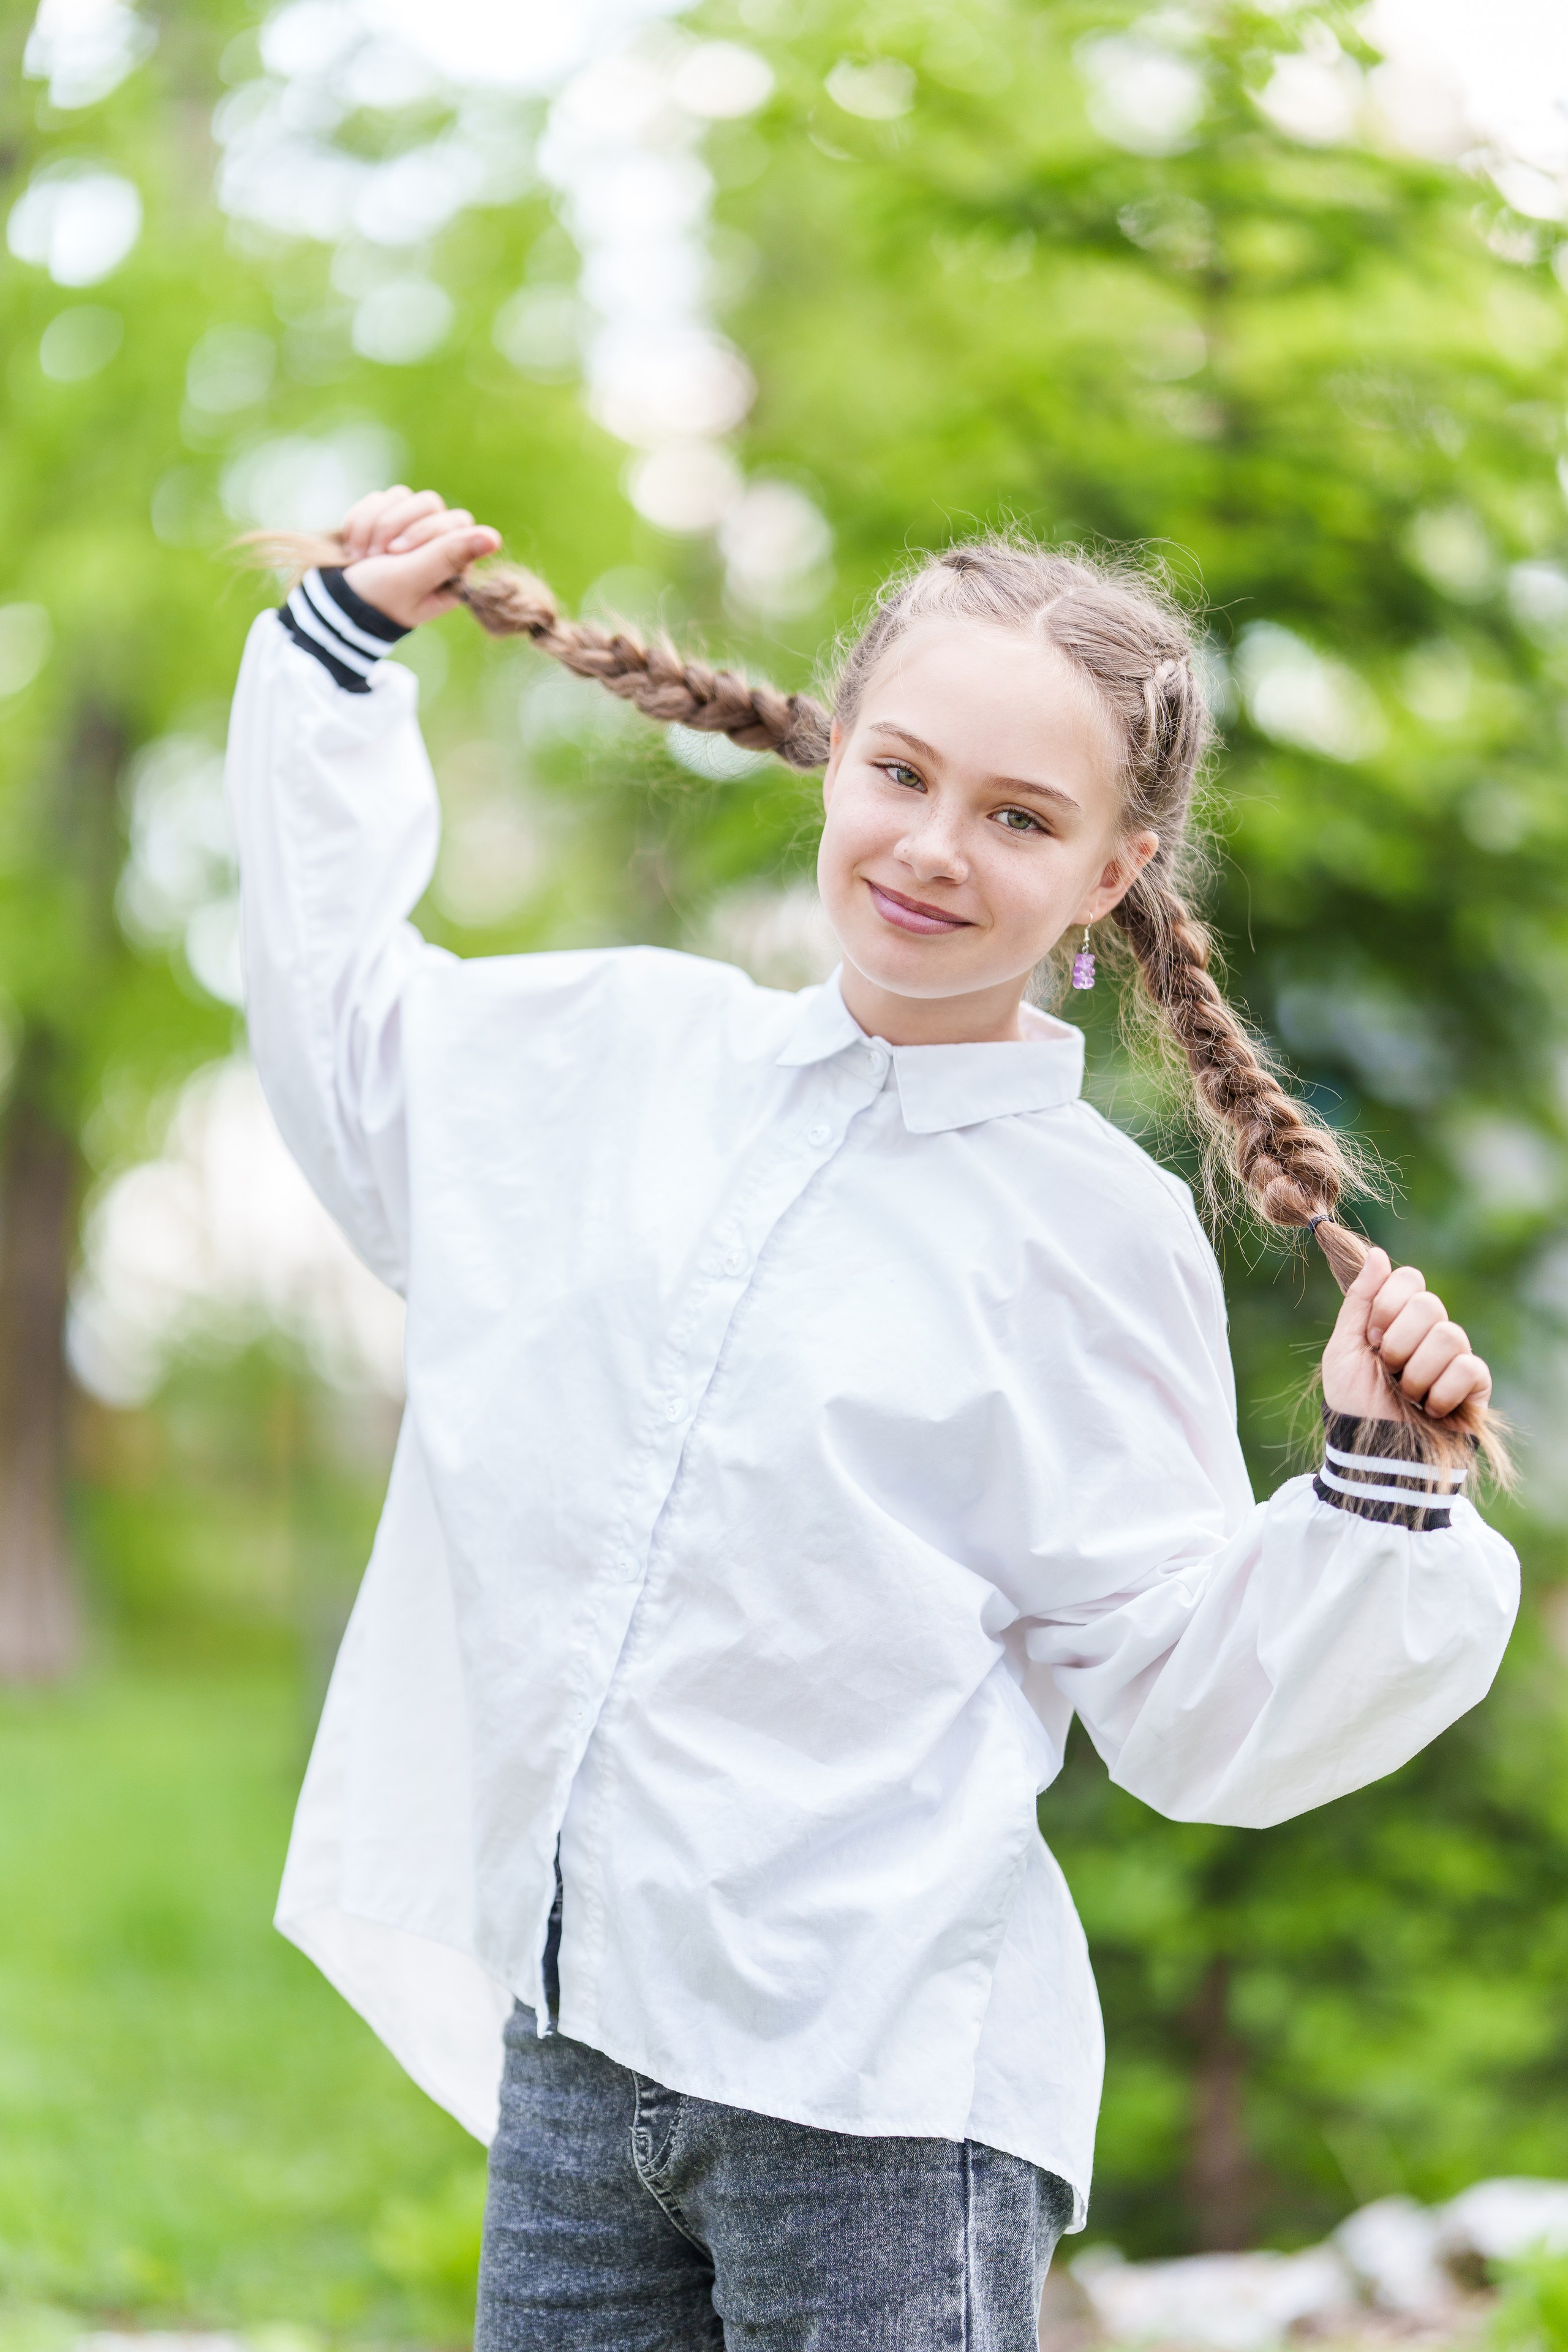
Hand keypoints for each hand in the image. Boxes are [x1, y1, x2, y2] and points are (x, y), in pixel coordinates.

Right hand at [338, 486, 500, 628]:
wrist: (335, 601)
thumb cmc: (377, 596)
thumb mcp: (411, 578)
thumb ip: (447, 555)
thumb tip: (495, 538)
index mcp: (453, 567)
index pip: (457, 522)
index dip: (424, 532)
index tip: (397, 554)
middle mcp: (437, 545)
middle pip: (430, 503)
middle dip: (395, 526)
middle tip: (377, 556)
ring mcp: (411, 528)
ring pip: (403, 496)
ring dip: (375, 523)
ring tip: (363, 555)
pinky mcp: (388, 517)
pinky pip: (379, 498)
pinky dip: (361, 520)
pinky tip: (354, 547)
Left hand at [1321, 1246, 1491, 1422]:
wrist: (1371, 1451)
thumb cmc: (1353, 1403)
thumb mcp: (1343, 1348)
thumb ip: (1359, 1301)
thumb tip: (1377, 1253)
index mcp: (1397, 1317)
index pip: (1409, 1278)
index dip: (1387, 1304)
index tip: (1371, 1337)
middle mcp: (1428, 1331)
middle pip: (1428, 1304)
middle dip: (1398, 1341)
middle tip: (1387, 1368)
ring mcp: (1453, 1357)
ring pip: (1449, 1335)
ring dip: (1416, 1372)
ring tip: (1407, 1394)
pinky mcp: (1475, 1385)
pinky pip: (1468, 1367)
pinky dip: (1441, 1391)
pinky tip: (1431, 1408)